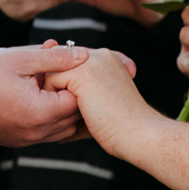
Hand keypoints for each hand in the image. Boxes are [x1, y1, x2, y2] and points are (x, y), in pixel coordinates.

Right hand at [0, 43, 95, 145]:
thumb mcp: (21, 59)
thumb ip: (55, 57)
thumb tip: (82, 55)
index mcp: (41, 112)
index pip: (78, 100)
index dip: (74, 82)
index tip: (60, 68)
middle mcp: (38, 132)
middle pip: (73, 117)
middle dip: (69, 95)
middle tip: (54, 74)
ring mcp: (28, 140)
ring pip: (62, 128)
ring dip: (61, 109)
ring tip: (44, 87)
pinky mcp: (19, 142)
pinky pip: (46, 134)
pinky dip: (48, 119)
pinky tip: (35, 99)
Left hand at [42, 48, 156, 154]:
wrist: (138, 134)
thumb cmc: (120, 128)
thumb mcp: (102, 105)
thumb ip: (81, 96)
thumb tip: (52, 104)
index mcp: (109, 59)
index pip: (73, 63)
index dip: (67, 85)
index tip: (75, 108)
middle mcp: (101, 54)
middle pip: (61, 65)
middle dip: (58, 87)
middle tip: (69, 113)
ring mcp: (91, 61)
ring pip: (53, 71)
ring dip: (54, 94)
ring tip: (69, 115)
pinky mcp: (81, 73)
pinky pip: (50, 82)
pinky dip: (53, 100)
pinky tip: (69, 114)